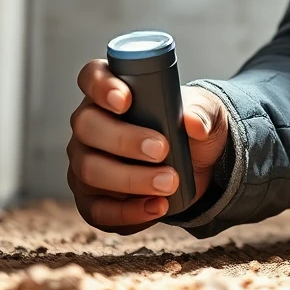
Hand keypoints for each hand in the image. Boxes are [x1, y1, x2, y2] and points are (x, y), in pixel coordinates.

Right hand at [66, 59, 229, 233]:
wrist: (194, 167)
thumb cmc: (187, 128)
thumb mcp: (205, 113)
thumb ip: (203, 113)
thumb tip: (194, 124)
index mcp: (111, 92)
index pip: (92, 77)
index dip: (101, 86)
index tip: (125, 100)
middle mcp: (89, 125)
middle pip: (87, 126)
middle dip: (124, 139)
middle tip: (161, 149)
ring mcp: (85, 162)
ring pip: (90, 169)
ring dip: (130, 179)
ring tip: (170, 182)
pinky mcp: (92, 199)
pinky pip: (98, 209)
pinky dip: (128, 212)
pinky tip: (157, 207)